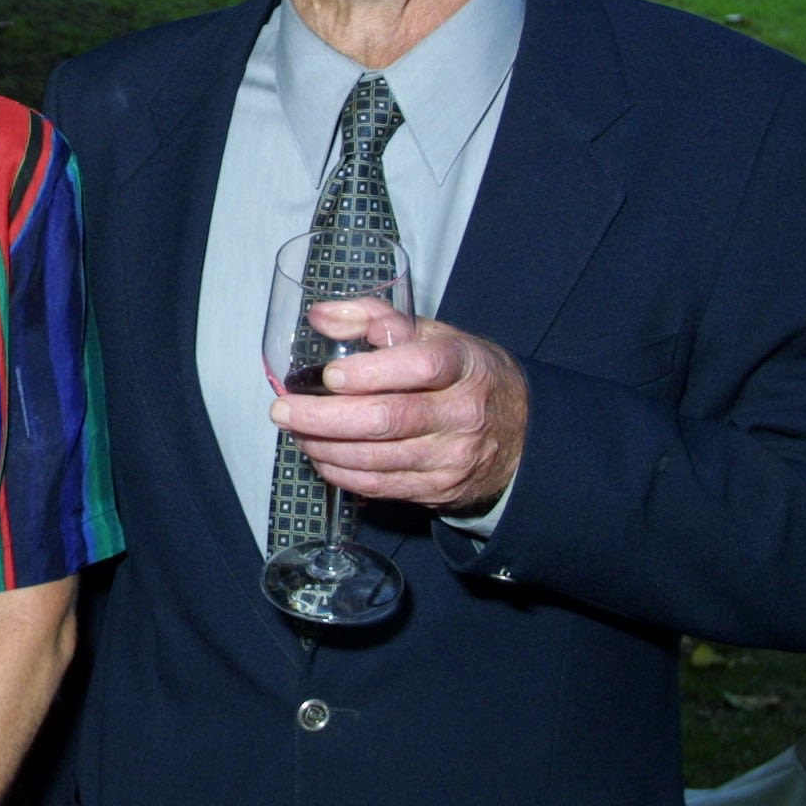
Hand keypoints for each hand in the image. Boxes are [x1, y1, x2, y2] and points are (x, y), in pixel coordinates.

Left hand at [272, 301, 527, 511]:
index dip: (370, 373)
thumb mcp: (435, 335)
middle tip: (283, 409)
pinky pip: (381, 486)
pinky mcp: (439, 490)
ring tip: (294, 430)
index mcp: (464, 365)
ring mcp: (452, 457)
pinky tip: (320, 455)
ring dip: (324, 446)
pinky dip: (341, 472)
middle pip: (388, 419)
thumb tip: (320, 315)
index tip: (328, 375)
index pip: (420, 367)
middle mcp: (462, 413)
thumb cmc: (465, 375)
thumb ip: (376, 318)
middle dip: (325, 417)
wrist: (523, 434)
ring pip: (377, 458)